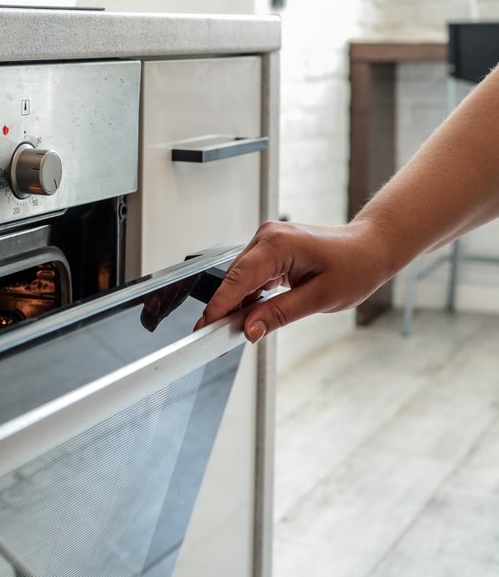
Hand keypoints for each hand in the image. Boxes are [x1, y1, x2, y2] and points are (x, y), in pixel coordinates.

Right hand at [195, 219, 397, 341]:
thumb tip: (250, 329)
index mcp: (279, 244)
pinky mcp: (270, 248)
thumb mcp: (321, 298)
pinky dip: (250, 295)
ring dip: (239, 303)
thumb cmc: (356, 266)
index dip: (219, 306)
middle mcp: (267, 236)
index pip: (238, 279)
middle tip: (220, 340)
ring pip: (240, 278)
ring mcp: (267, 240)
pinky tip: (254, 312)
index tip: (205, 329)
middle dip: (226, 309)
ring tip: (239, 329)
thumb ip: (280, 313)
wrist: (371, 248)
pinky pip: (251, 274)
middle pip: (234, 279)